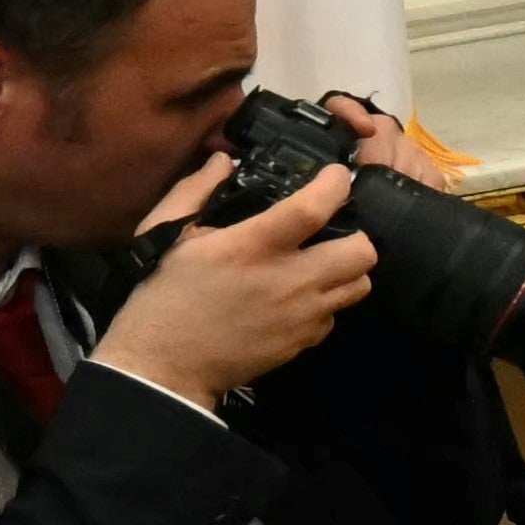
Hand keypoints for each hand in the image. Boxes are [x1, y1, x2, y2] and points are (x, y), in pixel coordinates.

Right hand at [90, 148, 375, 407]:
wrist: (165, 363)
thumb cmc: (163, 293)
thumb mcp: (166, 233)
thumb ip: (196, 191)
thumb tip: (223, 161)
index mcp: (251, 248)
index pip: (313, 210)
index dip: (335, 186)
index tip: (337, 176)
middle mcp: (287, 280)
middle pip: (361, 252)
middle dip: (355, 235)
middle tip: (333, 231)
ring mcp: (302, 314)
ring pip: (360, 284)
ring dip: (348, 269)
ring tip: (322, 262)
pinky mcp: (304, 341)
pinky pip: (337, 314)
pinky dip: (328, 301)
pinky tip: (302, 296)